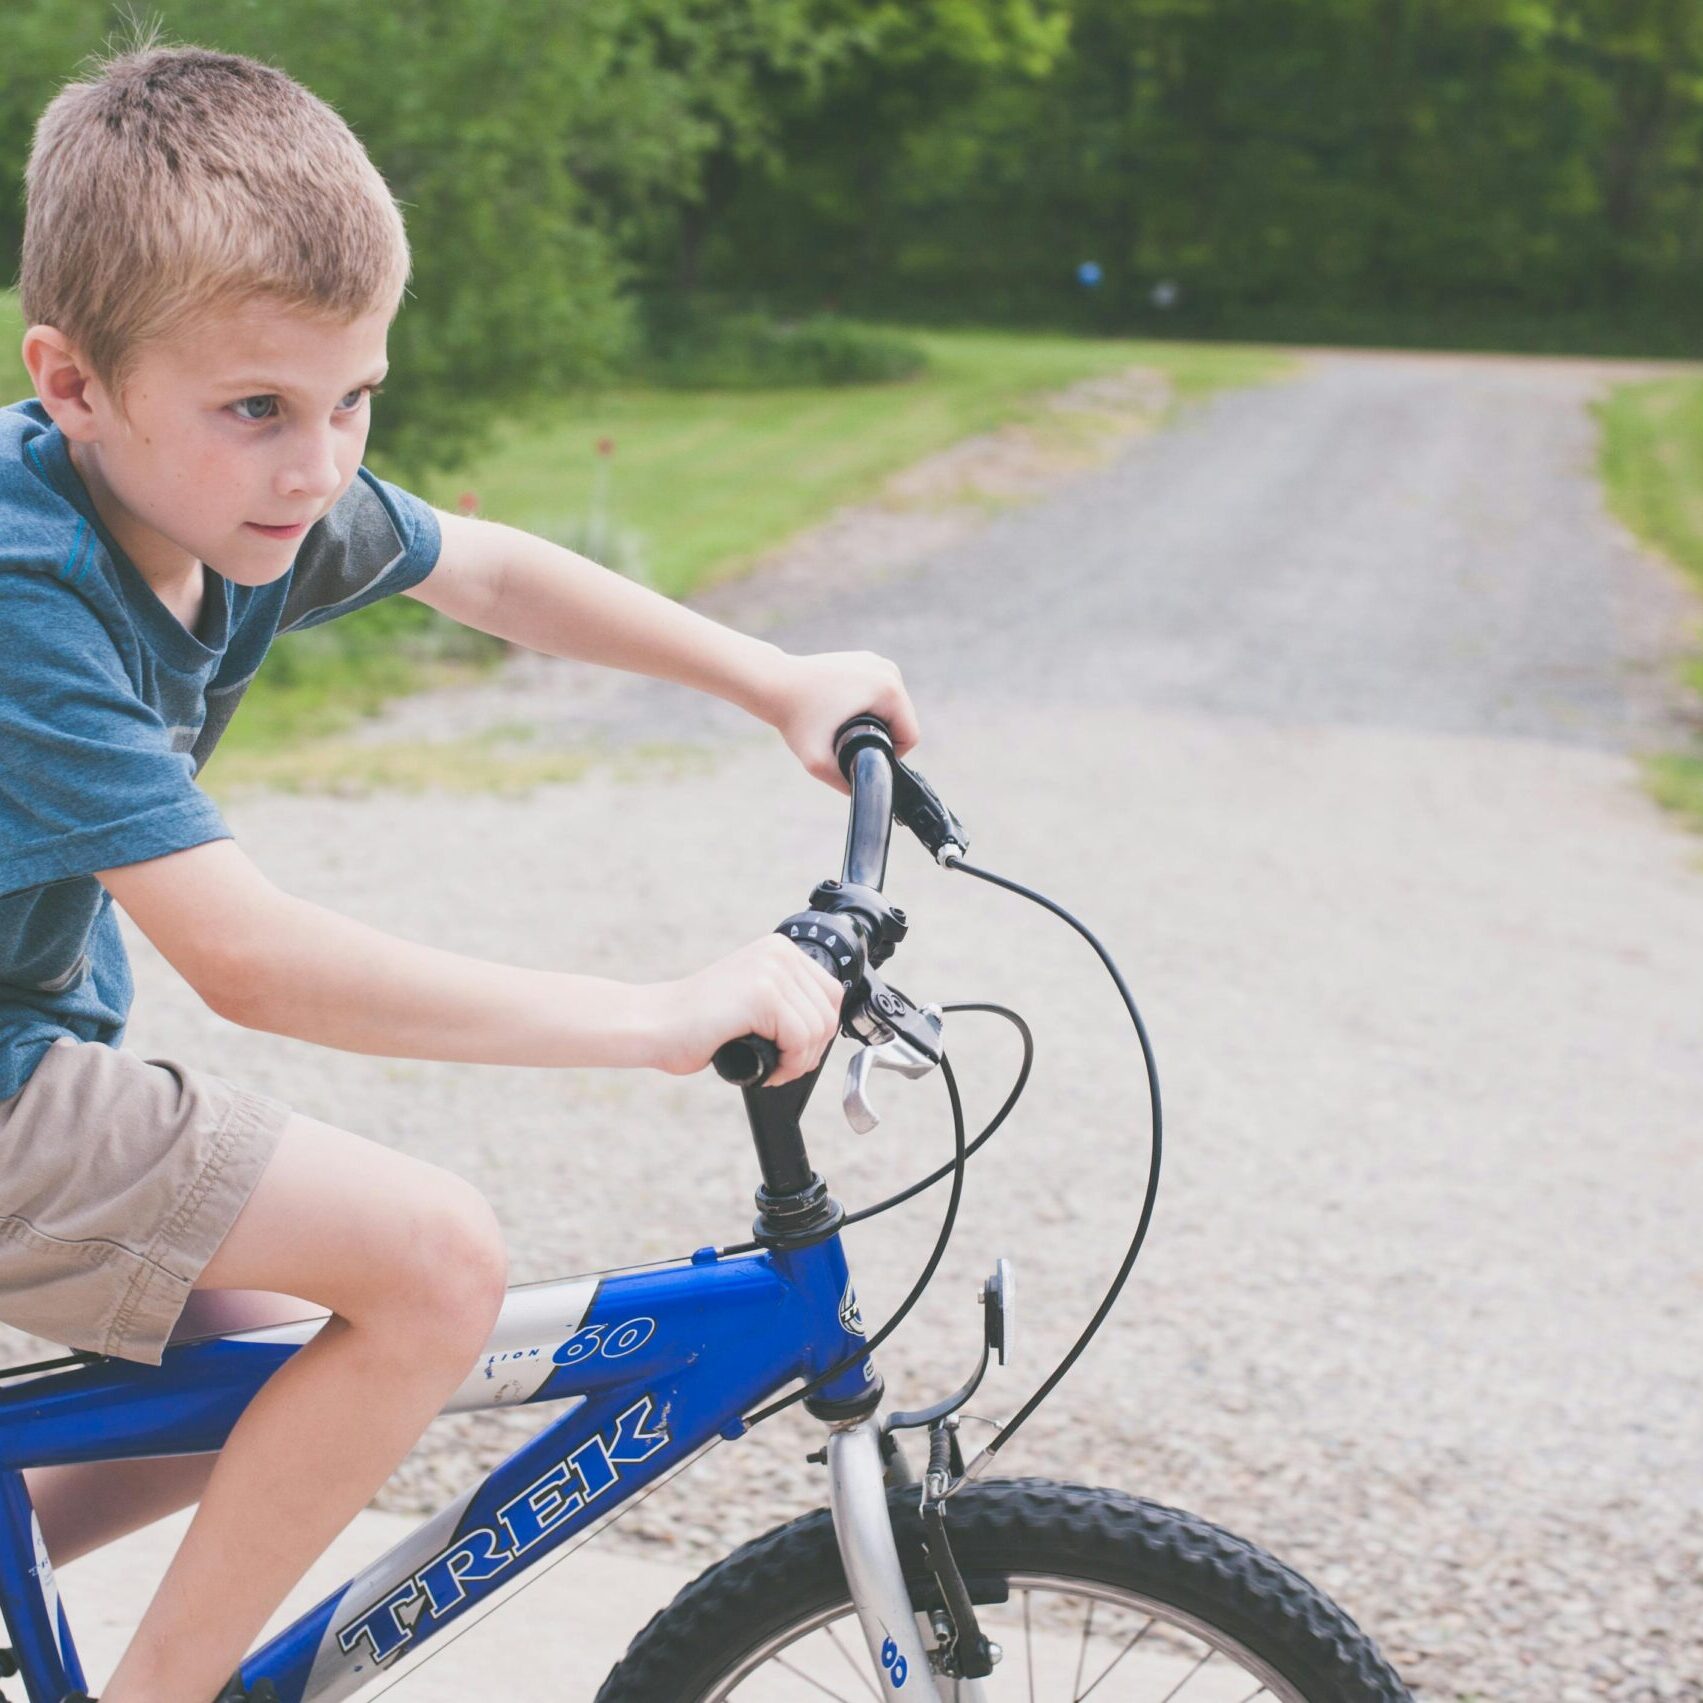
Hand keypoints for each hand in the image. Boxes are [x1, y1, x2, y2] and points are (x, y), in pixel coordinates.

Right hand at [642, 934, 843, 1085]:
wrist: (654, 1025)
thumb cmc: (698, 1023)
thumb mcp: (753, 997)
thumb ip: (787, 1000)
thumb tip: (826, 1026)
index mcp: (780, 949)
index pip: (830, 994)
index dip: (818, 1032)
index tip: (795, 1052)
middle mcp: (779, 952)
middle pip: (828, 1013)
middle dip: (811, 1051)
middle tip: (783, 1067)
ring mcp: (771, 970)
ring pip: (818, 1029)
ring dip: (799, 1062)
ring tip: (773, 1069)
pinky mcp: (762, 995)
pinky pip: (800, 1040)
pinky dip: (789, 1065)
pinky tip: (767, 1071)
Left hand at [759, 650, 920, 792]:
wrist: (774, 683)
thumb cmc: (795, 718)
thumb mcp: (818, 762)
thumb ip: (844, 783)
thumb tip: (865, 794)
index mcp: (889, 689)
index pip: (910, 736)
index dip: (890, 756)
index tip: (858, 756)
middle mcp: (888, 670)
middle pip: (903, 721)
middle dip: (882, 738)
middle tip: (847, 744)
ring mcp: (877, 661)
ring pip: (892, 707)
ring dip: (876, 722)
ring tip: (843, 727)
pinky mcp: (865, 659)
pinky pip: (879, 693)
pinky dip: (867, 706)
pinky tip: (843, 711)